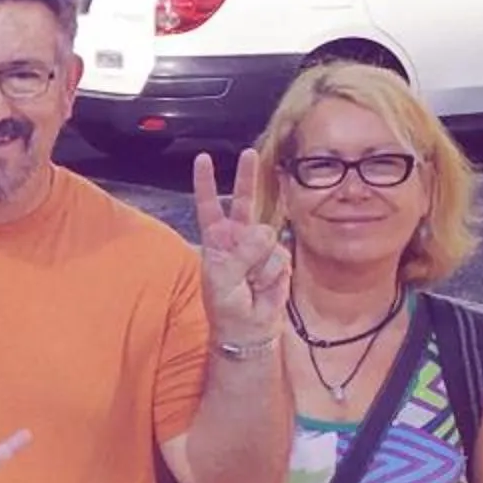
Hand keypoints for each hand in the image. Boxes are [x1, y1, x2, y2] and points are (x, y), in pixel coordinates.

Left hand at [191, 149, 288, 345]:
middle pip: (244, 201)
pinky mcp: (279, 259)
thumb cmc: (226, 306)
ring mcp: (260, 247)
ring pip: (266, 236)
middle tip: (248, 153)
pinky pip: (280, 256)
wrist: (249, 330)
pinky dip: (272, 274)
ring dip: (259, 264)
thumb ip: (240, 255)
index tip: (202, 159)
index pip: (209, 206)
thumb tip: (264, 233)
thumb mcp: (222, 280)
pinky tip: (264, 286)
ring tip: (250, 284)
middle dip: (246, 177)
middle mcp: (237, 238)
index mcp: (215, 239)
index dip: (206, 183)